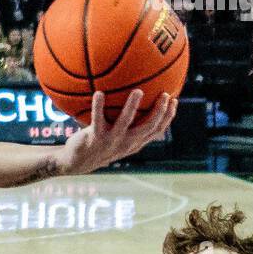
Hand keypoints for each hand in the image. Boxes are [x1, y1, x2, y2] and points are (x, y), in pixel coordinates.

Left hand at [57, 90, 176, 174]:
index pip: (157, 130)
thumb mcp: (118, 138)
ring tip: (138, 91)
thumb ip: (129, 126)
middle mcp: (126, 143)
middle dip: (159, 111)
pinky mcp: (95, 137)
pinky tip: (99, 93)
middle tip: (165, 95)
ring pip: (125, 122)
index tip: (175, 100)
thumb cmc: (99, 145)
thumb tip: (137, 101)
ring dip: (132, 106)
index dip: (168, 116)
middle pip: (148, 127)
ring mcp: (111, 140)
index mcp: (134, 143)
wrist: (77, 162)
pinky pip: (97, 118)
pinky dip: (98, 105)